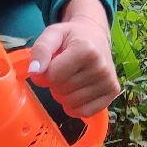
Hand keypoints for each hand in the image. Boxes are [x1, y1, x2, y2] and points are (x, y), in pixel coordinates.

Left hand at [28, 0, 118, 117]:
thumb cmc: (72, 37)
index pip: (52, 76)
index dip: (44, 73)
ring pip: (71, 103)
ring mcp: (109, 81)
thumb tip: (34, 71)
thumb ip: (41, 50)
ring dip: (64, 94)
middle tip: (63, 68)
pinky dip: (75, 107)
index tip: (49, 63)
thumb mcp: (53, 34)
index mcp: (85, 50)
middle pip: (61, 91)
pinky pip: (85, 112)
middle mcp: (101, 66)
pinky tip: (77, 92)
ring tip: (71, 77)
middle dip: (55, 83)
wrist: (95, 35)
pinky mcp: (113, 92)